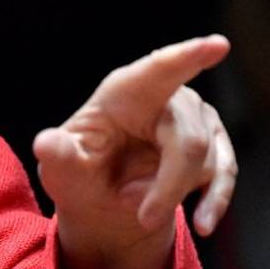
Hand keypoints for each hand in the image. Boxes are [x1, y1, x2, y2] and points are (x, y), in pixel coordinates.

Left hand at [31, 35, 238, 268]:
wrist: (101, 205)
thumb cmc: (79, 176)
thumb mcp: (61, 170)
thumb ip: (58, 156)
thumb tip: (45, 143)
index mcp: (122, 93)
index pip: (157, 72)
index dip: (186, 57)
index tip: (217, 45)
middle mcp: (165, 98)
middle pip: (188, 141)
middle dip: (167, 188)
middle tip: (141, 217)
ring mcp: (194, 119)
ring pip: (205, 163)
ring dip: (170, 196)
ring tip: (134, 202)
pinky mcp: (214, 143)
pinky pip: (224, 174)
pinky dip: (212, 203)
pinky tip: (201, 223)